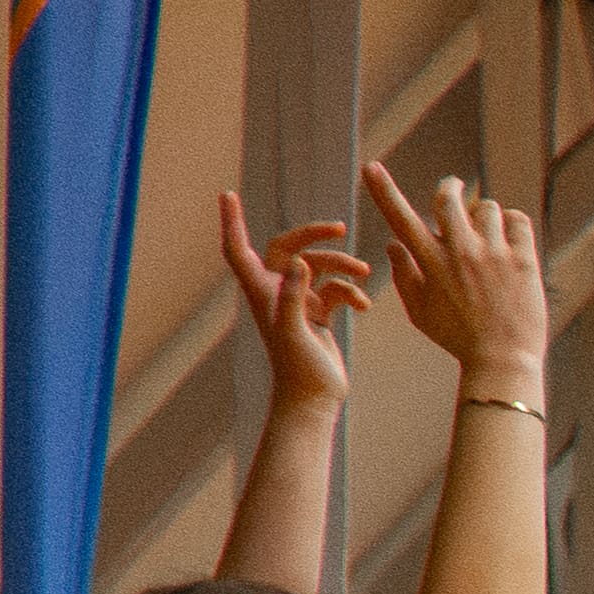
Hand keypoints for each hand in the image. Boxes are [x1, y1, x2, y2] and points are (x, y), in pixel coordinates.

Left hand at [220, 194, 369, 411]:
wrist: (314, 399)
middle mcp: (277, 293)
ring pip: (318, 266)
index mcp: (262, 292)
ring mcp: (298, 303)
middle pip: (289, 248)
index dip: (232, 221)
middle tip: (339, 228)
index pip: (238, 249)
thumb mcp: (295, 331)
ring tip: (364, 275)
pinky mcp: (318, 315)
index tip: (229, 195)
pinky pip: (335, 289)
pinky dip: (352, 292)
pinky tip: (364, 307)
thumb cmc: (298, 369)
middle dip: (313, 235)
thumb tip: (301, 262)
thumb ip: (294, 296)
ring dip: (343, 266)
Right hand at [359, 160, 548, 393]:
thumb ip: (404, 276)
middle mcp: (460, 252)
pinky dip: (512, 222)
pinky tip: (509, 238)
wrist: (502, 360)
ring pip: (486, 207)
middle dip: (449, 187)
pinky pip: (517, 219)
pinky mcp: (522, 259)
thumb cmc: (457, 338)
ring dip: (484, 215)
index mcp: (430, 264)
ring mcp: (493, 254)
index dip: (384, 190)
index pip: (400, 218)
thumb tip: (392, 244)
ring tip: (487, 235)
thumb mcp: (420, 313)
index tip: (370, 167)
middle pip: (449, 198)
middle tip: (453, 188)